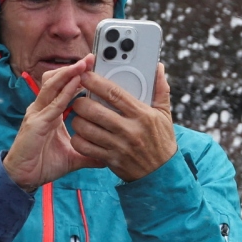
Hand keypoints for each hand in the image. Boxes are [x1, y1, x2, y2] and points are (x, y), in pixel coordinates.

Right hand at [2, 55, 104, 190]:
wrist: (23, 178)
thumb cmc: (43, 164)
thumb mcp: (73, 156)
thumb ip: (90, 153)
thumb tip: (108, 157)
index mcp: (51, 113)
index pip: (63, 88)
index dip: (76, 76)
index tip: (93, 67)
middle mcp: (42, 109)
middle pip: (56, 80)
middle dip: (73, 68)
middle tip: (91, 59)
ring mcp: (37, 114)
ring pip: (52, 86)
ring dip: (68, 73)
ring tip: (84, 64)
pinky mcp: (36, 123)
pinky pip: (52, 103)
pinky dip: (64, 92)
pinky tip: (75, 84)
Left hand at [68, 63, 177, 182]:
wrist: (163, 174)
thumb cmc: (162, 140)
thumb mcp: (165, 114)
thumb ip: (160, 89)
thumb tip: (158, 67)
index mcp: (142, 114)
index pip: (113, 93)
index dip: (95, 81)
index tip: (84, 74)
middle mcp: (129, 130)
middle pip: (93, 110)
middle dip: (80, 102)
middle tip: (79, 100)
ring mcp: (119, 146)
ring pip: (85, 128)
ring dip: (77, 120)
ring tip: (80, 117)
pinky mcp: (111, 160)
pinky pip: (85, 147)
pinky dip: (78, 139)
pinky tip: (82, 135)